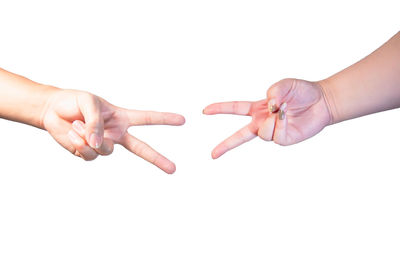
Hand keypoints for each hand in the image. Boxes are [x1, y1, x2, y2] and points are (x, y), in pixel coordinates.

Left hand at [41, 89, 184, 173]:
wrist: (51, 111)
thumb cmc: (73, 101)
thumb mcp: (88, 103)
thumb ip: (97, 124)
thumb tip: (98, 146)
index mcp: (122, 117)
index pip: (147, 119)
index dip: (165, 119)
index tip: (182, 120)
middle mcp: (116, 133)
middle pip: (141, 148)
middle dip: (157, 158)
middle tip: (173, 169)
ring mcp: (103, 145)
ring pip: (106, 150)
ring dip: (89, 136)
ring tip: (77, 124)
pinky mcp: (88, 153)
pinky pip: (90, 154)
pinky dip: (79, 143)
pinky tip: (73, 134)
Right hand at [203, 78, 330, 158]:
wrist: (323, 101)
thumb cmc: (303, 91)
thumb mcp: (285, 84)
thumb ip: (273, 92)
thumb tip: (269, 107)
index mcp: (258, 108)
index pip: (235, 109)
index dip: (220, 109)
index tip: (204, 111)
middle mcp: (263, 121)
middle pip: (239, 136)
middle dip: (225, 145)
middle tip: (213, 155)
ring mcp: (273, 131)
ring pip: (262, 133)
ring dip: (271, 121)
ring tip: (284, 110)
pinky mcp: (284, 139)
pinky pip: (276, 135)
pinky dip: (281, 125)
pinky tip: (288, 117)